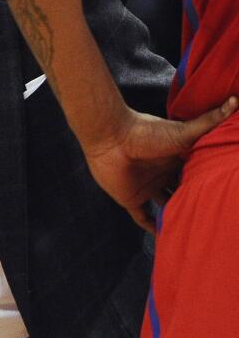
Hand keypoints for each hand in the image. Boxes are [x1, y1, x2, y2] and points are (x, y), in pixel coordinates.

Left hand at [83, 98, 236, 232]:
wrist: (111, 137)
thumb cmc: (147, 132)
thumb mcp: (184, 132)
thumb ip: (210, 120)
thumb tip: (236, 100)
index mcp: (177, 160)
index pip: (198, 176)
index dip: (211, 185)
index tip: (228, 195)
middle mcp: (163, 174)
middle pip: (184, 192)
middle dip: (197, 202)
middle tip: (218, 218)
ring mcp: (146, 187)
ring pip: (166, 206)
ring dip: (177, 216)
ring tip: (197, 232)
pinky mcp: (130, 198)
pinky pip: (142, 217)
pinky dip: (152, 227)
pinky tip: (165, 237)